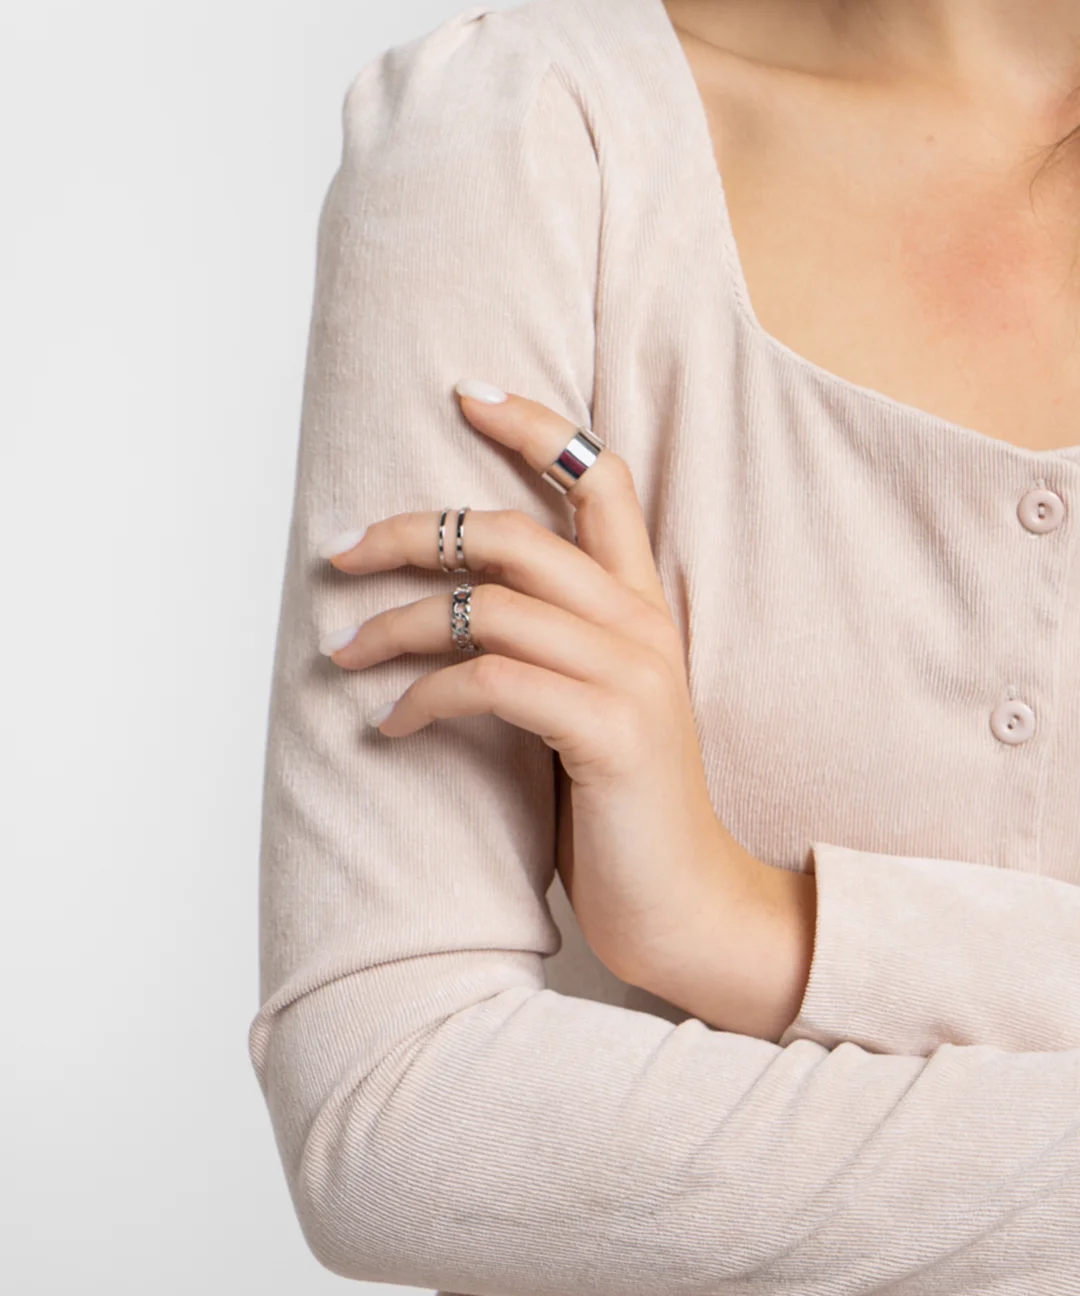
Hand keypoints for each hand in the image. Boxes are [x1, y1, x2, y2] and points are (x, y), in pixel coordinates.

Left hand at [316, 381, 814, 1037]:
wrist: (688, 904)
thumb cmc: (623, 808)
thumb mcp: (592, 706)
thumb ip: (552, 646)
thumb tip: (455, 611)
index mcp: (645, 607)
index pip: (602, 479)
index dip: (534, 425)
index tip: (464, 392)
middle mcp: (643, 625)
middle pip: (512, 533)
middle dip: (412, 531)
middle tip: (339, 552)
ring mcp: (631, 676)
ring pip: (487, 607)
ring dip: (398, 626)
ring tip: (345, 653)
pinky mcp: (607, 732)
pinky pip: (489, 682)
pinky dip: (424, 697)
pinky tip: (392, 725)